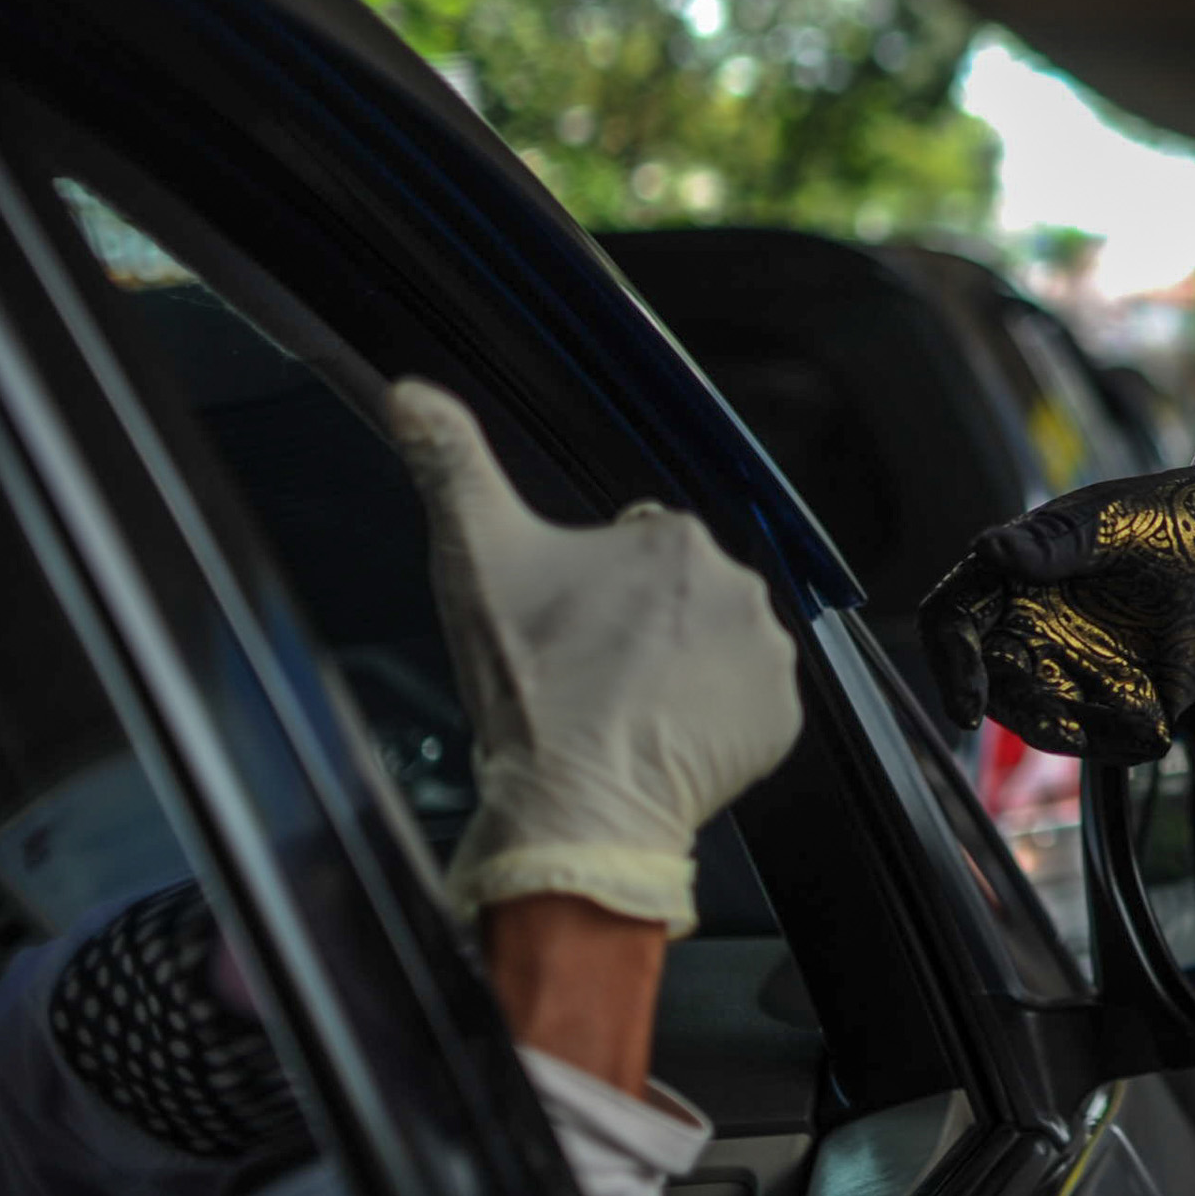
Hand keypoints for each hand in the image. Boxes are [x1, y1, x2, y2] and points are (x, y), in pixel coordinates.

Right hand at [392, 381, 801, 936]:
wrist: (573, 803)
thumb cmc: (528, 685)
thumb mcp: (477, 557)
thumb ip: (451, 465)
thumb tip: (412, 392)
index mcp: (675, 540)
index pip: (639, 551)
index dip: (597, 591)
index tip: (570, 630)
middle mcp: (740, 586)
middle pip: (683, 599)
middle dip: (644, 628)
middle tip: (594, 675)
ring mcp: (768, 656)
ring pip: (717, 649)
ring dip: (682, 671)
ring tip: (626, 710)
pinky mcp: (782, 719)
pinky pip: (748, 708)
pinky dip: (714, 721)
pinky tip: (663, 736)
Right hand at [917, 445, 1194, 761]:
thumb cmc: (1186, 516)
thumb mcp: (1122, 521)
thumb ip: (1058, 542)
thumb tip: (988, 548)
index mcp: (1018, 575)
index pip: (954, 619)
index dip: (949, 661)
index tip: (967, 702)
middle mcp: (1037, 627)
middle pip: (993, 681)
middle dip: (1015, 709)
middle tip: (1060, 725)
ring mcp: (1080, 666)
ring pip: (1044, 716)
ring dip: (1067, 733)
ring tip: (1111, 730)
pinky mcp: (1128, 699)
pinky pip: (1108, 736)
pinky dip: (1121, 742)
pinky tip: (1155, 730)